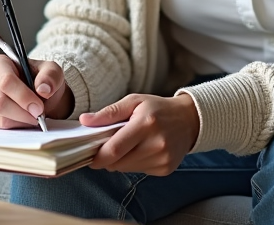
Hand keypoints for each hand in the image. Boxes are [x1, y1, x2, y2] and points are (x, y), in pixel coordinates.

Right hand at [0, 55, 73, 128]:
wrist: (38, 95)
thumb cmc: (41, 79)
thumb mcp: (52, 71)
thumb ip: (50, 75)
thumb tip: (43, 89)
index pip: (6, 81)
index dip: (23, 96)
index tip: (38, 107)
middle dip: (22, 111)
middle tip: (38, 115)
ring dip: (20, 119)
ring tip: (33, 115)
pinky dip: (15, 125)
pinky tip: (24, 118)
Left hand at [80, 93, 199, 175]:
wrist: (189, 120)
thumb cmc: (157, 109)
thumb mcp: (133, 101)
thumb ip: (109, 113)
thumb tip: (85, 121)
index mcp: (145, 124)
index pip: (114, 149)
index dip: (97, 157)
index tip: (89, 156)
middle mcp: (156, 144)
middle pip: (118, 163)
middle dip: (108, 158)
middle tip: (110, 145)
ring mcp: (162, 158)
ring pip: (127, 169)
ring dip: (121, 161)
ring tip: (130, 145)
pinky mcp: (166, 169)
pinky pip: (139, 171)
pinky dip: (135, 163)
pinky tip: (143, 150)